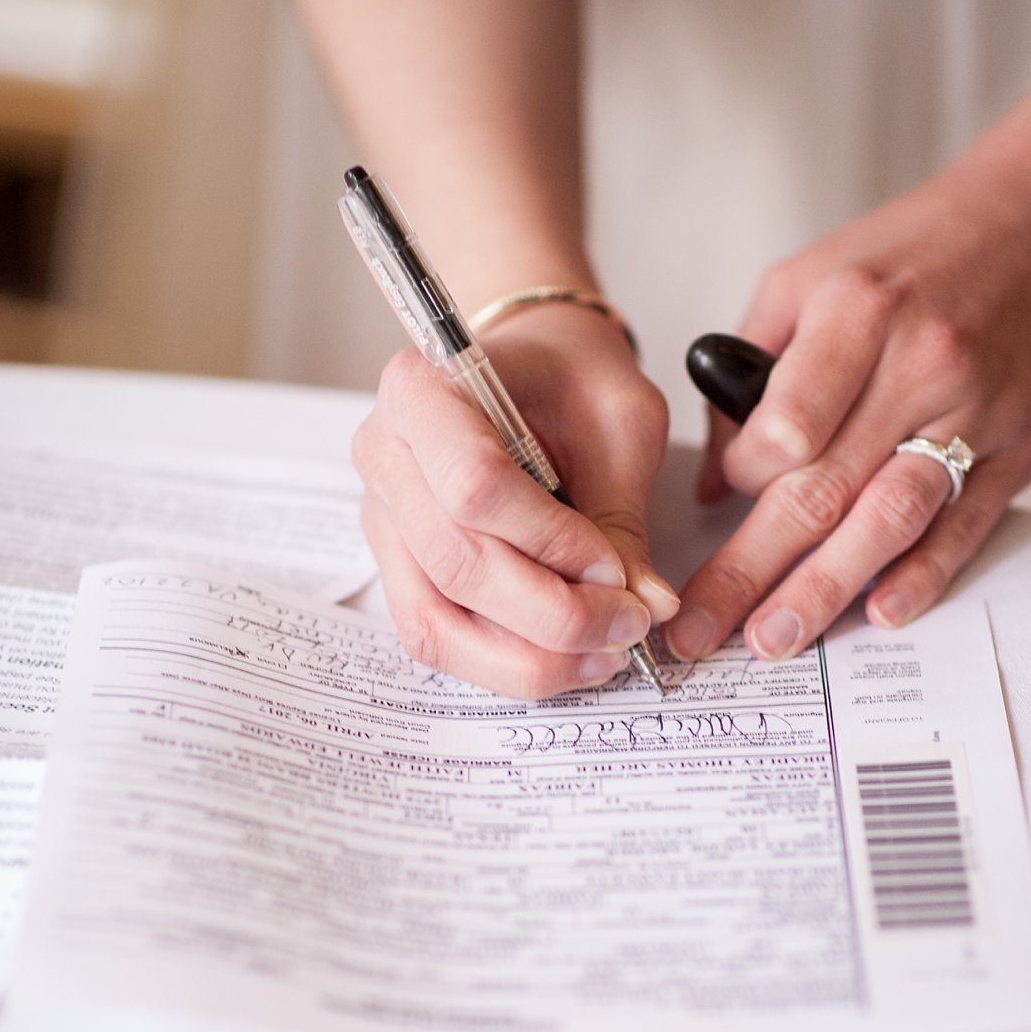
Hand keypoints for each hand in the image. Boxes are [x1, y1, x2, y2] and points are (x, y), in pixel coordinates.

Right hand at [352, 303, 679, 697]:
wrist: (535, 369)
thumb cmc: (572, 379)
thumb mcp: (619, 422)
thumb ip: (623, 514)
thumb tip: (646, 605)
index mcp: (422, 389)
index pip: (474, 486)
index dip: (552, 541)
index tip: (616, 566)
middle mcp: (384, 456)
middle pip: (454, 564)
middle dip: (552, 612)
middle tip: (628, 622)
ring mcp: (384, 520)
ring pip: (436, 621)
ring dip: (527, 656)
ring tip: (603, 651)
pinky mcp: (399, 567)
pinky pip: (436, 638)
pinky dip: (504, 663)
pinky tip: (564, 657)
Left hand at [667, 155, 1030, 661]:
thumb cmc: (915, 252)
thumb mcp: (808, 279)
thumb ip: (748, 374)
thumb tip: (713, 485)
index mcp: (858, 311)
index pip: (784, 426)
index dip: (741, 478)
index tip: (720, 503)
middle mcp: (920, 365)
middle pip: (823, 488)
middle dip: (752, 571)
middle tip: (701, 630)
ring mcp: (976, 413)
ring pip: (890, 518)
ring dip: (825, 590)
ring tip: (773, 641)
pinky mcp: (1019, 449)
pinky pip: (965, 526)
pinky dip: (922, 575)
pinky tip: (879, 614)